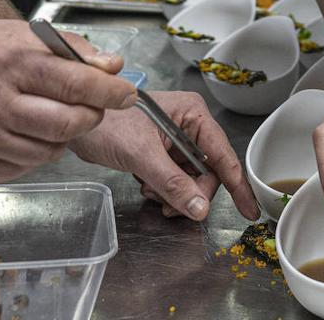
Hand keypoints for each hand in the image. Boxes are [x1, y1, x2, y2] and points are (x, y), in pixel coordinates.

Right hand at [0, 21, 134, 186]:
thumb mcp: (7, 33)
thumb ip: (65, 48)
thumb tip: (111, 65)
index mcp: (5, 62)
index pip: (76, 83)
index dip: (110, 91)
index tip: (126, 93)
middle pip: (70, 123)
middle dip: (91, 116)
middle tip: (92, 108)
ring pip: (49, 151)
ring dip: (61, 136)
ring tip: (46, 116)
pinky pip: (21, 168)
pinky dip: (31, 152)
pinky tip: (16, 133)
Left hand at [72, 91, 258, 221]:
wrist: (73, 123)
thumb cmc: (106, 124)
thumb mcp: (141, 155)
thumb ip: (172, 183)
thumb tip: (199, 208)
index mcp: (193, 114)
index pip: (223, 154)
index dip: (238, 185)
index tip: (250, 210)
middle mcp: (189, 125)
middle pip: (207, 171)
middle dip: (191, 192)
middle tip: (172, 206)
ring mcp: (176, 139)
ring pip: (191, 179)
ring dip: (174, 194)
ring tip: (152, 194)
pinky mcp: (162, 151)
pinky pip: (176, 179)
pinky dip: (164, 190)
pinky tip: (148, 188)